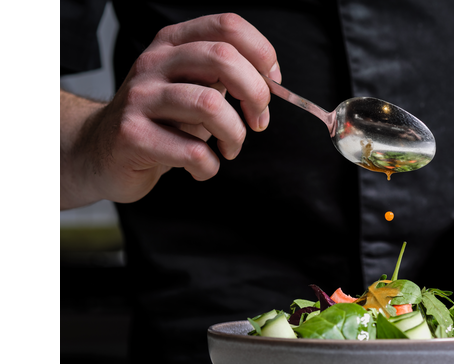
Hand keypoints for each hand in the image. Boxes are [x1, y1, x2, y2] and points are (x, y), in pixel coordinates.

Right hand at [61, 13, 280, 206]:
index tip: (272, 83)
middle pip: (223, 58)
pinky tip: (202, 167)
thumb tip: (269, 82)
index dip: (261, 53)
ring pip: (211, 106)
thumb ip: (224, 76)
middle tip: (258, 122)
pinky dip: (210, 166)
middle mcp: (154, 62)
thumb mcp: (191, 87)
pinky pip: (193, 151)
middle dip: (256, 95)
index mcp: (173, 43)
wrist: (99, 152)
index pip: (227, 25)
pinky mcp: (132, 134)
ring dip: (235, 135)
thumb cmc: (159, 121)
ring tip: (230, 148)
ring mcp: (140, 97)